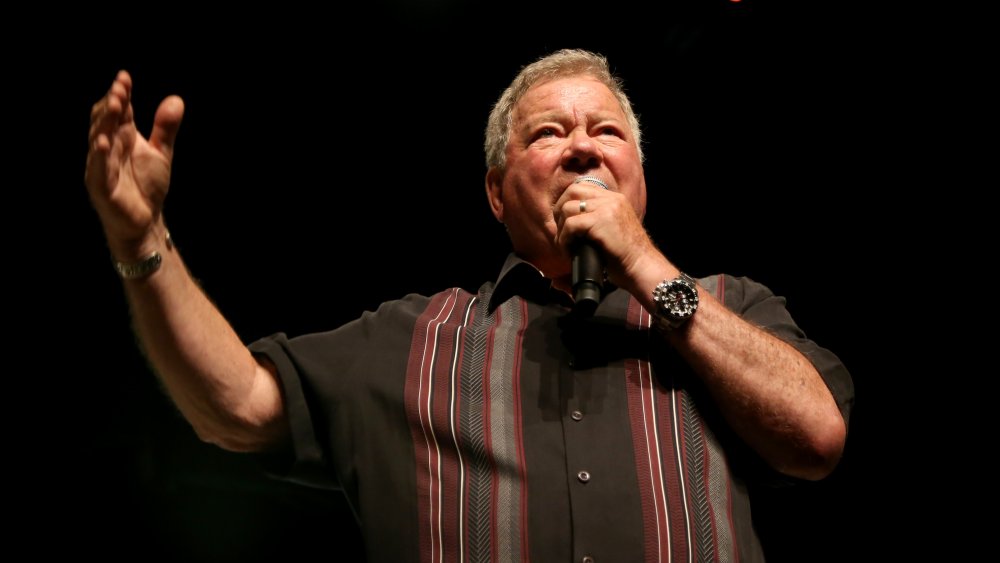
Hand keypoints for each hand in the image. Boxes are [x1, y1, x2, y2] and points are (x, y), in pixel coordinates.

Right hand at [85, 70, 183, 260]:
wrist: (146, 221)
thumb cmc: (147, 186)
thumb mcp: (161, 153)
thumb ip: (166, 128)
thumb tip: (176, 100)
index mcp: (122, 138)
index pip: (119, 111)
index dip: (121, 94)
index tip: (125, 77)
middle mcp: (109, 148)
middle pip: (106, 121)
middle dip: (112, 103)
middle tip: (120, 87)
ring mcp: (102, 166)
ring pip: (99, 139)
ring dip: (105, 122)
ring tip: (115, 105)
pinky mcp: (101, 186)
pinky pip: (99, 168)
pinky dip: (100, 155)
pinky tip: (103, 142)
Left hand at [553, 180, 671, 295]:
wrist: (642, 266)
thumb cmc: (626, 256)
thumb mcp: (613, 228)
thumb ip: (597, 218)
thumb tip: (568, 220)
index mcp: (615, 198)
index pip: (583, 187)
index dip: (567, 202)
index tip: (563, 221)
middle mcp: (611, 199)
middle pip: (572, 191)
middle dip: (559, 210)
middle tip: (559, 231)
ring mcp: (607, 208)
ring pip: (568, 208)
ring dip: (561, 229)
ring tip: (565, 245)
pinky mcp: (601, 220)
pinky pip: (570, 224)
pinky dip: (564, 239)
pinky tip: (569, 251)